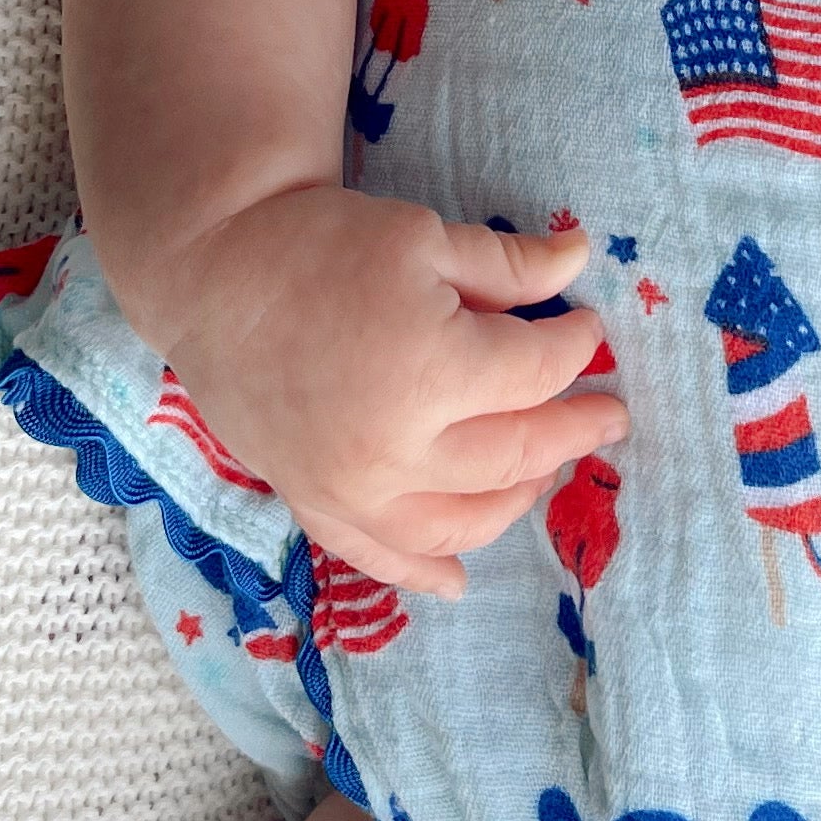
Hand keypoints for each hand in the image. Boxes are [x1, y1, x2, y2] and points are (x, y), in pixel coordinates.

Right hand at [149, 186, 619, 601]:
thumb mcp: (426, 236)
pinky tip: (460, 583)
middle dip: (573, 430)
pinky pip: (381, 557)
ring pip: (465, 521)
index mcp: (434, 373)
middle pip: (517, 453)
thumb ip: (511, 265)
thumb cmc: (320, 242)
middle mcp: (399, 450)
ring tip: (547, 468)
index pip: (536, 373)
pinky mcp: (316, 504)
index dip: (576, 348)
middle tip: (608, 413)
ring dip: (519, 498)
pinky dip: (426, 574)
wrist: (211, 271)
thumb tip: (580, 264)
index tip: (588, 330)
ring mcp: (354, 490)